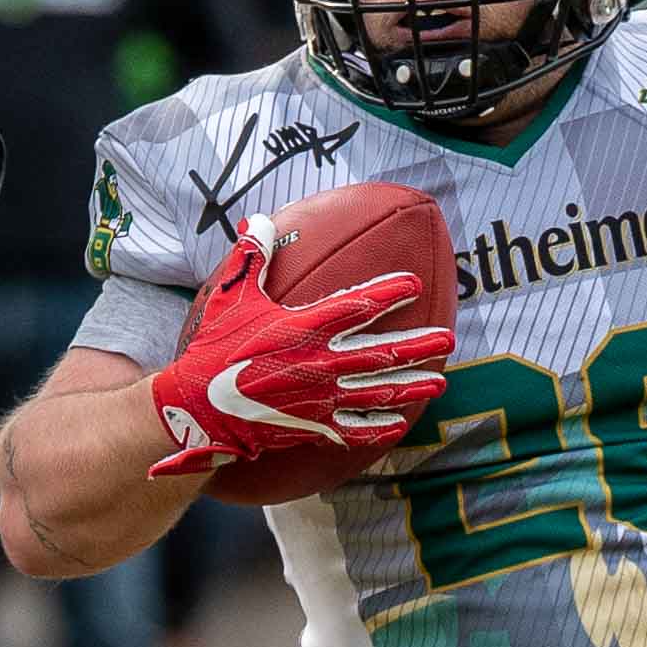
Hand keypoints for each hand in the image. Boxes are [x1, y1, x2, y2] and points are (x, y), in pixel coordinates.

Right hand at [146, 225, 453, 482]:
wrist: (198, 408)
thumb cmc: (214, 349)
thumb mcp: (230, 296)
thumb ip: (250, 256)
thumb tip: (258, 219)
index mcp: (304, 328)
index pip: (357, 305)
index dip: (389, 294)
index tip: (413, 284)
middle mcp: (321, 363)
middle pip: (381, 353)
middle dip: (419, 346)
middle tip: (449, 338)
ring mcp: (321, 398)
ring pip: (377, 392)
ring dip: (412, 385)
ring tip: (440, 380)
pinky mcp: (313, 426)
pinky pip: (355, 427)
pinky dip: (380, 426)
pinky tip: (401, 422)